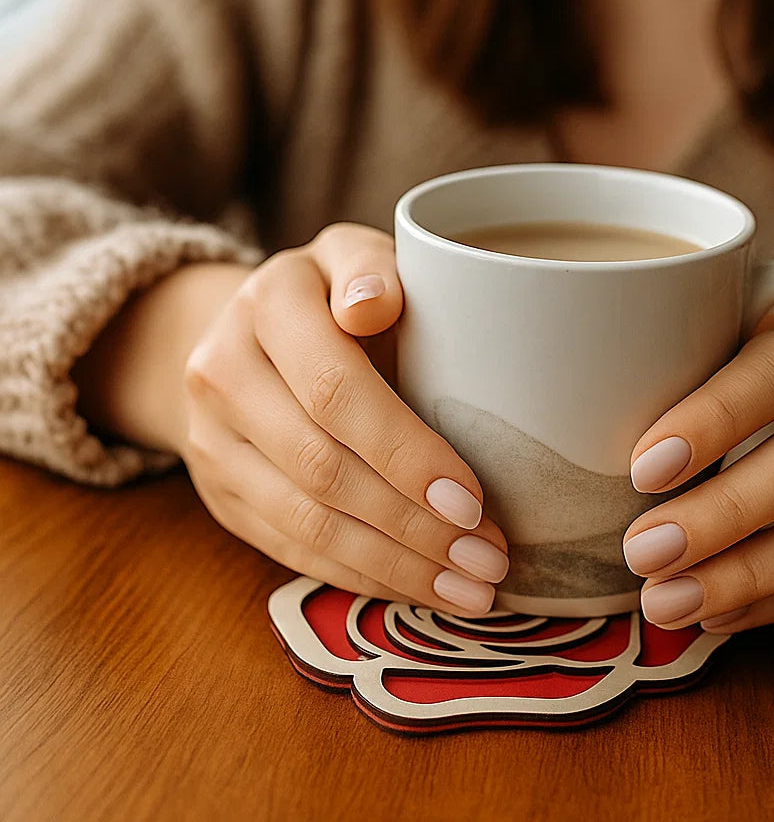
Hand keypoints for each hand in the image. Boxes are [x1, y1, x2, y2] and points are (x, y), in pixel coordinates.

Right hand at [177, 224, 508, 614]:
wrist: (243, 331)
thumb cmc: (332, 293)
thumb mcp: (353, 257)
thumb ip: (371, 270)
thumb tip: (375, 306)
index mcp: (268, 304)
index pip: (335, 391)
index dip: (405, 452)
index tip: (473, 500)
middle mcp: (223, 374)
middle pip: (321, 468)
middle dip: (414, 526)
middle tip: (490, 559)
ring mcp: (211, 441)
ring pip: (304, 523)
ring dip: (396, 565)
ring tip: (472, 588)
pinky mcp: (220, 492)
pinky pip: (290, 549)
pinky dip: (361, 575)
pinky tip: (419, 587)